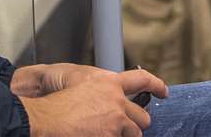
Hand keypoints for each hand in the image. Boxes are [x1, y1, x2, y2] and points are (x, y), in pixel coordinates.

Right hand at [22, 67, 165, 136]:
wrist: (47, 118)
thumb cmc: (58, 106)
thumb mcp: (83, 87)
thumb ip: (103, 93)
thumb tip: (113, 101)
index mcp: (109, 83)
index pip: (142, 79)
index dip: (157, 85)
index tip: (164, 92)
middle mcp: (117, 100)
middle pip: (142, 115)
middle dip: (136, 124)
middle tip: (126, 129)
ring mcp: (116, 120)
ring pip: (135, 133)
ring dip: (125, 136)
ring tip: (108, 134)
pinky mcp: (112, 135)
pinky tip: (98, 136)